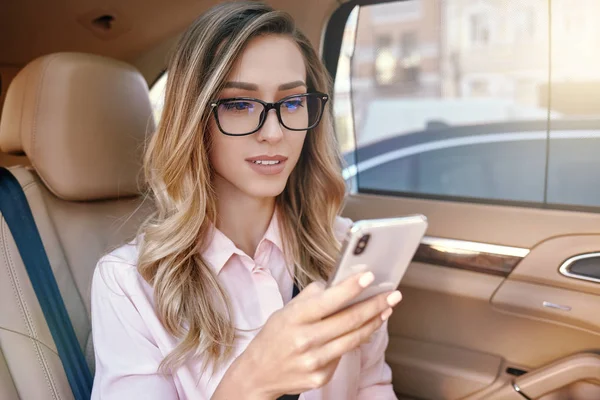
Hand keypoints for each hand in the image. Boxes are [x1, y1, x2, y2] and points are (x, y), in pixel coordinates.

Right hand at [214, 270, 401, 398]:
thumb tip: (338, 283)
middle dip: (375, 305)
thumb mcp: (285, 311)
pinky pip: (344, 355)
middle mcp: (304, 340)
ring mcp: (313, 361)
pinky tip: (363, 330)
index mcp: (294, 318)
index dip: (351, 288)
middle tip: (393, 295)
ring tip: (385, 310)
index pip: (328, 300)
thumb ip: (311, 297)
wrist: (258, 374)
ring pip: (353, 339)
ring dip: (374, 323)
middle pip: (349, 320)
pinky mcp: (320, 377)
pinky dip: (355, 341)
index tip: (370, 276)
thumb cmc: (274, 337)